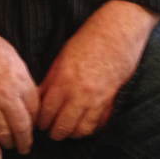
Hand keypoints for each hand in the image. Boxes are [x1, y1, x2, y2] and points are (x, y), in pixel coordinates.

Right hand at [0, 0, 38, 157]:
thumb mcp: (11, 54)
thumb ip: (20, 76)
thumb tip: (24, 92)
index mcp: (20, 78)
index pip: (34, 107)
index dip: (35, 118)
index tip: (34, 124)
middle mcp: (8, 94)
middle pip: (23, 125)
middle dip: (27, 138)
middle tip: (27, 145)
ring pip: (5, 133)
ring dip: (11, 143)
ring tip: (13, 147)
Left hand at [38, 0, 159, 141]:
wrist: (120, 28)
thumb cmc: (91, 35)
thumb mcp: (64, 53)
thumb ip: (52, 77)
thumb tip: (41, 96)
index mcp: (63, 78)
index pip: (46, 112)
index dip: (40, 120)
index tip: (40, 121)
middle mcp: (79, 92)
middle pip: (61, 126)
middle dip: (54, 130)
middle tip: (52, 129)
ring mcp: (97, 98)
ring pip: (81, 130)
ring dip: (72, 132)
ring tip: (68, 129)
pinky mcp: (112, 99)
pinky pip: (99, 123)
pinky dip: (91, 127)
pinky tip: (86, 123)